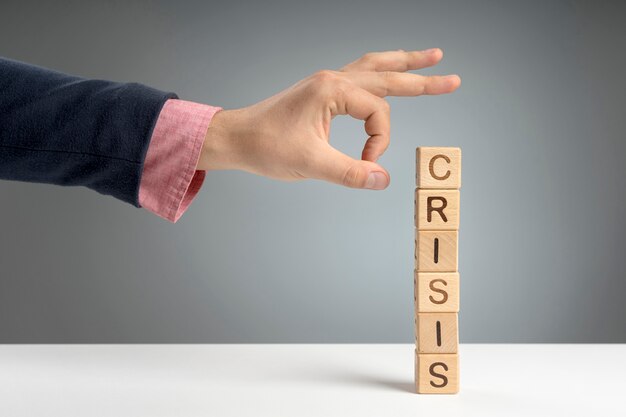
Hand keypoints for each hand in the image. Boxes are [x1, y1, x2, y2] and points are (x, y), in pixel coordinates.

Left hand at [198, 49, 460, 189]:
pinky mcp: (321, 92)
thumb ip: (350, 172)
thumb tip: (384, 180)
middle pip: (387, 75)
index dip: (380, 142)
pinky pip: (359, 75)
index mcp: (333, 90)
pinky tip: (387, 73)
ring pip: (374, 67)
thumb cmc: (266, 147)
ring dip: (403, 64)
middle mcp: (333, 79)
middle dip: (422, 79)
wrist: (236, 138)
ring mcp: (327, 82)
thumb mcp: (311, 164)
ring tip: (430, 56)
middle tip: (452, 79)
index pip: (378, 113)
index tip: (367, 164)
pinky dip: (379, 73)